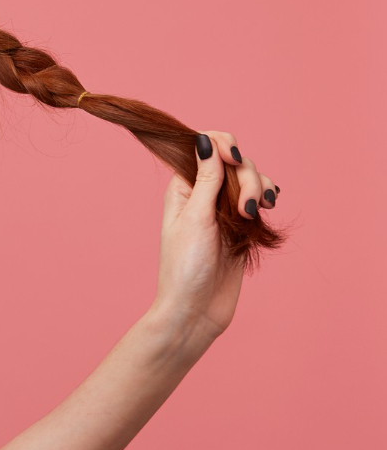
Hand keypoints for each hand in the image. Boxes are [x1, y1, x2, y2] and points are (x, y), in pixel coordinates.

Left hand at [153, 130, 277, 339]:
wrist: (197, 310)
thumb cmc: (186, 267)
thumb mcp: (196, 219)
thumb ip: (207, 179)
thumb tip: (204, 139)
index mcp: (182, 187)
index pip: (204, 146)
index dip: (223, 145)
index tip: (233, 159)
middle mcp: (202, 193)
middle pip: (234, 162)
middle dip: (247, 177)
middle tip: (246, 210)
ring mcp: (223, 209)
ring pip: (249, 179)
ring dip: (258, 188)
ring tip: (257, 213)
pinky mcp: (240, 225)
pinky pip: (257, 198)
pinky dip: (265, 197)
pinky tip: (268, 205)